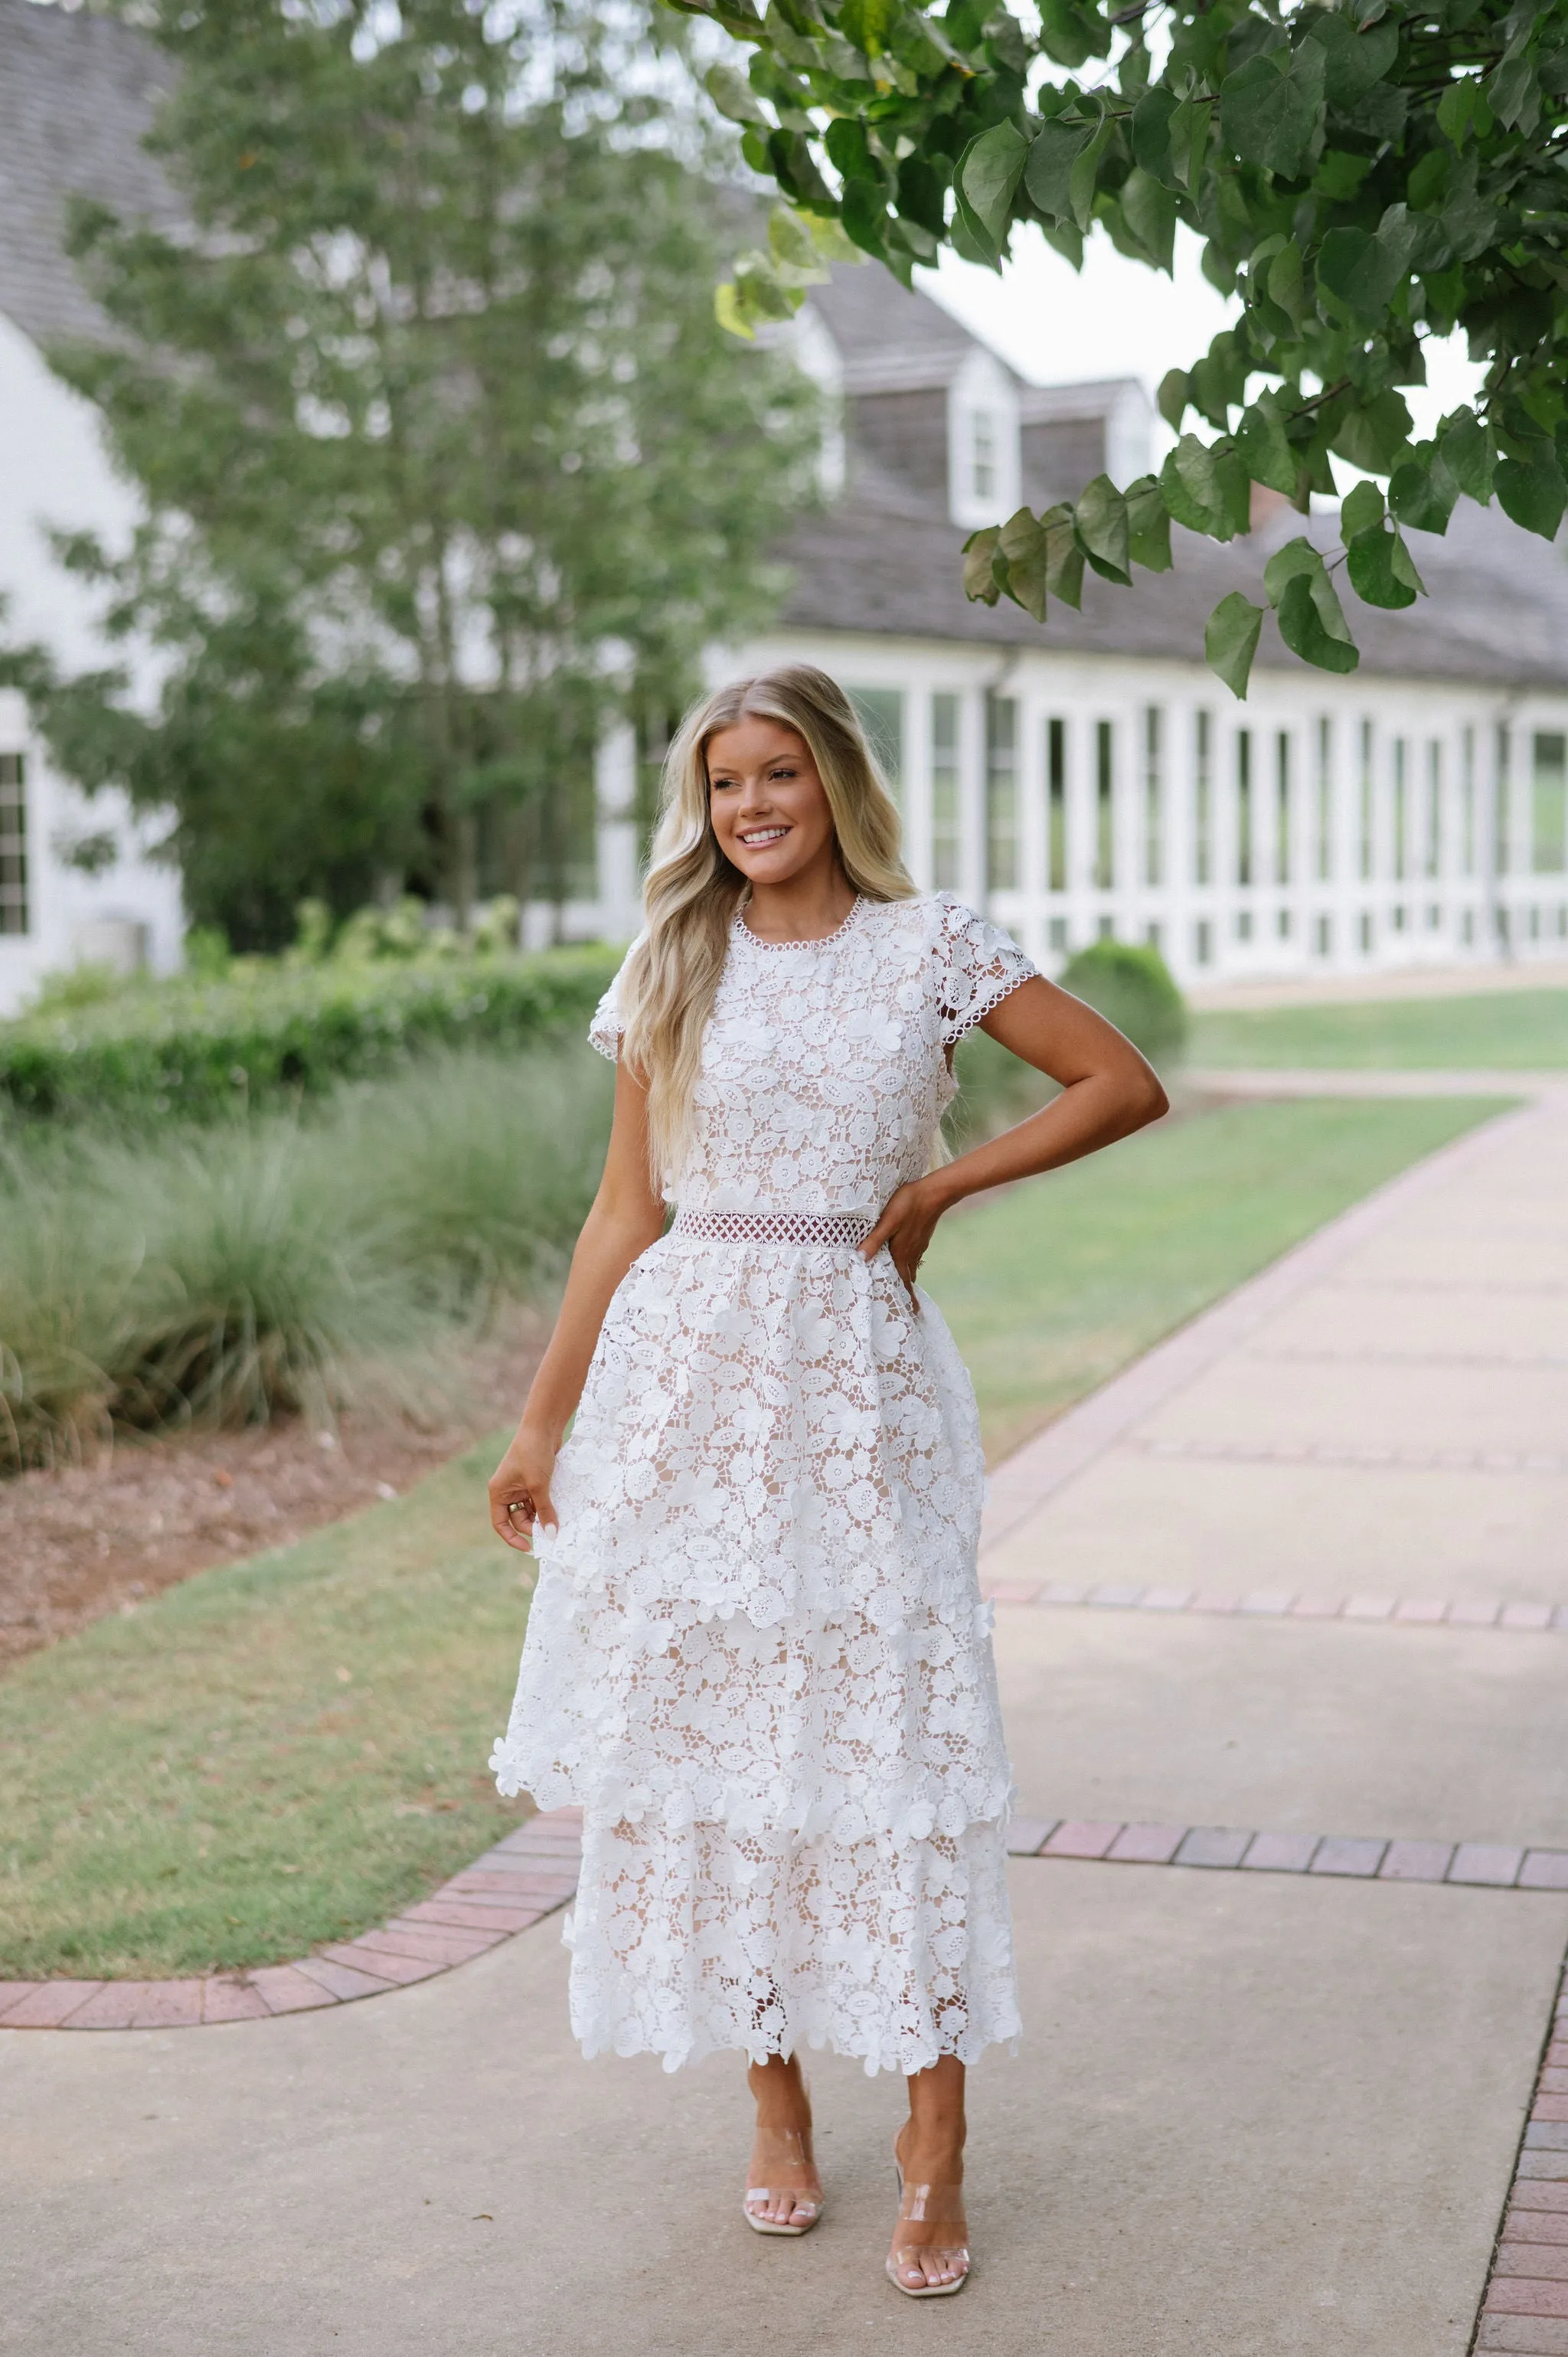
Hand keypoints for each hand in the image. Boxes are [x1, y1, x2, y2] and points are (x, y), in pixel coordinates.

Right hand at [488, 1425, 559, 1552]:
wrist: (543, 1426)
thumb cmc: (533, 1453)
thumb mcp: (538, 1485)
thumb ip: (544, 1511)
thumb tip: (551, 1535)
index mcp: (498, 1492)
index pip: (500, 1524)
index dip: (513, 1538)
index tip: (530, 1548)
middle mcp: (507, 1490)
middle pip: (517, 1518)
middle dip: (532, 1526)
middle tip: (551, 1531)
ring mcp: (520, 1485)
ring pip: (530, 1510)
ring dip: (542, 1516)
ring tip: (557, 1520)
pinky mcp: (534, 1480)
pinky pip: (538, 1499)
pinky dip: (547, 1505)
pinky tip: (559, 1509)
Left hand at [859, 1176, 946, 1310]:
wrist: (935, 1192)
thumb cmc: (909, 1205)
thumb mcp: (888, 1222)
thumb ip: (874, 1240)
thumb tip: (860, 1258)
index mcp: (902, 1254)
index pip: (903, 1283)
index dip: (906, 1299)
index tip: (911, 1314)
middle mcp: (911, 1253)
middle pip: (907, 1278)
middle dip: (906, 1292)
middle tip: (905, 1307)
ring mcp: (918, 1245)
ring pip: (911, 1267)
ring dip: (907, 1278)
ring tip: (903, 1288)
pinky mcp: (921, 1236)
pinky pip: (914, 1256)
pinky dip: (909, 1264)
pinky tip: (905, 1259)